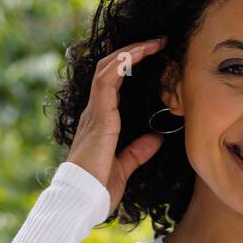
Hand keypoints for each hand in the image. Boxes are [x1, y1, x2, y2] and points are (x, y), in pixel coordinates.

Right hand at [67, 35, 167, 212]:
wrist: (82, 200)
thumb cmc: (98, 189)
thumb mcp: (124, 167)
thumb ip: (137, 151)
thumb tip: (155, 139)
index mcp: (101, 122)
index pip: (114, 82)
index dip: (132, 66)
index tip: (156, 56)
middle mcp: (94, 112)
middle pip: (110, 68)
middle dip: (134, 51)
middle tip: (160, 41)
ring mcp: (94, 112)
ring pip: (108, 68)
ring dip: (132, 51)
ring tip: (155, 42)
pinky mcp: (98, 116)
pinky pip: (107, 80)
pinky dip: (123, 64)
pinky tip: (138, 53)